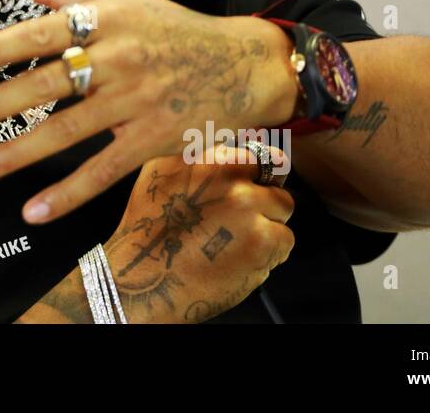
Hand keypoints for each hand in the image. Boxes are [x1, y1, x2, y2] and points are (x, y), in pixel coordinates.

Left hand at [0, 0, 296, 223]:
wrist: (240, 64)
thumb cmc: (165, 26)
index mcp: (103, 19)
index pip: (42, 32)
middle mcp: (117, 58)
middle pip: (48, 84)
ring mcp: (135, 101)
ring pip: (67, 131)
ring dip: (18, 154)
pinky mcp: (151, 139)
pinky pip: (103, 169)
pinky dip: (67, 193)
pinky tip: (32, 211)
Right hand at [100, 144, 294, 323]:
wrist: (144, 280)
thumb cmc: (148, 231)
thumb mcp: (159, 174)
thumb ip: (196, 157)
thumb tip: (226, 149)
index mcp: (207, 159)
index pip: (256, 153)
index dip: (258, 170)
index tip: (257, 181)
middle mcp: (230, 177)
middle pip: (275, 178)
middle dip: (264, 196)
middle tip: (243, 217)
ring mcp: (248, 208)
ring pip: (283, 208)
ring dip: (268, 223)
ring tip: (237, 241)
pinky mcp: (263, 241)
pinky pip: (285, 240)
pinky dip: (270, 252)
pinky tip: (241, 258)